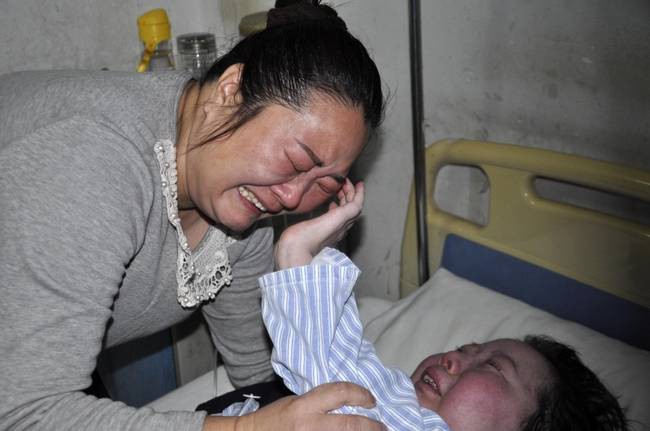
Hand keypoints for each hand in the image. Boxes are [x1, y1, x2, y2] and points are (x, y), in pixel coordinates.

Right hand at [232, 382, 384, 430]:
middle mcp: (310, 425)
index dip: (361, 394)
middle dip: (372, 426)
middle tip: (382, 427)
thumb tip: (350, 403)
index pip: (340, 392)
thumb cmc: (274, 420)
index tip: (371, 400)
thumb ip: (320, 402)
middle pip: (351, 424)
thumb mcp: (296, 402)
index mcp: (304, 406)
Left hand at [274, 179, 363, 268]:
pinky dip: (360, 194)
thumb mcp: (303, 231)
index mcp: (329, 234)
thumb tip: (302, 227)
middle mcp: (338, 230)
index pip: (338, 220)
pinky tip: (359, 185)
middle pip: (348, 211)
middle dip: (346, 198)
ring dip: (352, 193)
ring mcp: (343, 224)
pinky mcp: (345, 217)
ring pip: (354, 206)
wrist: (299, 245)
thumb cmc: (297, 240)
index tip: (335, 201)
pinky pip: (357, 203)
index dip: (339, 209)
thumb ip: (307, 228)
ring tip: (348, 183)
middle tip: (342, 187)